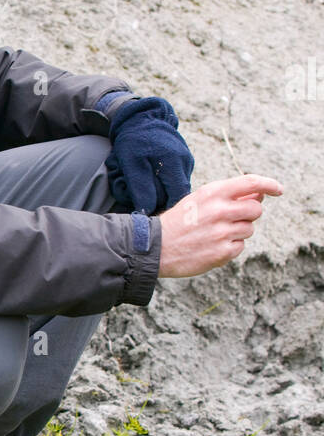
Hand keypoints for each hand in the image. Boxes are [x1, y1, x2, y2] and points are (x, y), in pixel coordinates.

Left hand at [106, 96, 194, 212]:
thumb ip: (141, 188)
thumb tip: (148, 211)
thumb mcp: (132, 164)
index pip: (178, 197)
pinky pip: (175, 177)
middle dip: (160, 197)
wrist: (141, 116)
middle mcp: (185, 162)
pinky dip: (164, 180)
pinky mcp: (183, 159)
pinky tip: (151, 174)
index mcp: (175, 163)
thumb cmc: (134, 139)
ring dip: (161, 188)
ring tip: (144, 180)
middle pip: (177, 193)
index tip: (149, 209)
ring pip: (176, 185)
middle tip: (141, 193)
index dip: (164, 207)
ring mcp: (186, 160)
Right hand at [157, 175, 282, 277]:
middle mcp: (220, 211)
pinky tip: (212, 246)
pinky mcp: (222, 252)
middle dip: (249, 214)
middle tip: (233, 219)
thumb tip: (259, 195)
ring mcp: (222, 233)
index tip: (278, 189)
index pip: (251, 183)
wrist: (156, 247)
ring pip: (249, 230)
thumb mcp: (200, 199)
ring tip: (215, 234)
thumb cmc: (180, 221)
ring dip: (237, 232)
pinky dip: (230, 247)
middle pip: (256, 210)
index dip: (270, 184)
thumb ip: (228, 196)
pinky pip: (240, 247)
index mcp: (213, 193)